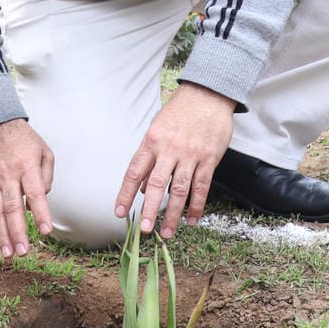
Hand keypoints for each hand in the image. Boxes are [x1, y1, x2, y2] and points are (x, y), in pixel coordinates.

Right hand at [0, 119, 54, 258]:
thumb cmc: (22, 140)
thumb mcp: (44, 151)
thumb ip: (46, 177)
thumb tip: (39, 202)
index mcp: (27, 166)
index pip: (35, 193)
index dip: (40, 213)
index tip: (46, 231)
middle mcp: (8, 176)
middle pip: (13, 208)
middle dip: (18, 232)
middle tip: (23, 252)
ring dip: (3, 235)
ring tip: (9, 254)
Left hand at [114, 83, 234, 240]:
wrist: (207, 94)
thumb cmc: (179, 112)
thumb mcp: (157, 129)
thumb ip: (150, 159)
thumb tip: (144, 188)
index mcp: (152, 141)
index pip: (134, 171)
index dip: (126, 194)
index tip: (119, 212)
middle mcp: (169, 149)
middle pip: (157, 184)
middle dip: (149, 209)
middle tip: (144, 230)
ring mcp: (190, 155)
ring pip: (180, 189)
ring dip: (173, 214)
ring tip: (167, 233)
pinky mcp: (209, 158)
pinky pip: (202, 186)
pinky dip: (197, 205)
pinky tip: (192, 220)